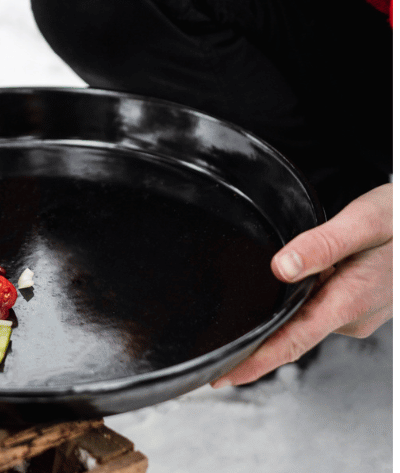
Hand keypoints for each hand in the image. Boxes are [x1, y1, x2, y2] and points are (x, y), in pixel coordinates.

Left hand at [213, 183, 391, 386]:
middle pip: (292, 334)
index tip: (225, 377)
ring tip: (241, 323)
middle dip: (255, 345)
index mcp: (351, 299)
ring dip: (276, 321)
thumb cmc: (399, 220)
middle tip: (216, 354)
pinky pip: (316, 311)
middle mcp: (352, 315)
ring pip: (303, 320)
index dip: (258, 361)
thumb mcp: (364, 222)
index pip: (295, 340)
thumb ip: (323, 244)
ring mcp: (355, 313)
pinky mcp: (356, 306)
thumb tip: (282, 266)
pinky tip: (279, 296)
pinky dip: (293, 308)